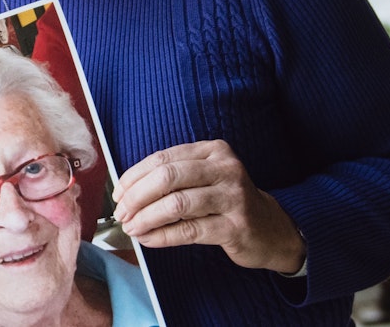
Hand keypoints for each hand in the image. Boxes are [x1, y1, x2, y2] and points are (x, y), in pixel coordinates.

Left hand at [111, 140, 305, 273]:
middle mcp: (225, 169)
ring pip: (176, 204)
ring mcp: (233, 197)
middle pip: (167, 177)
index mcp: (213, 151)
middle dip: (136, 197)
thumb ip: (173, 178)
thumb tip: (127, 191)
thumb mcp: (205, 178)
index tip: (118, 194)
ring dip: (146, 218)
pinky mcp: (235, 227)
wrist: (271, 229)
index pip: (163, 158)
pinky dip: (162, 236)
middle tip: (122, 213)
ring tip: (132, 228)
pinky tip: (149, 239)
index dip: (134, 177)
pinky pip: (189, 230)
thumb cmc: (227, 201)